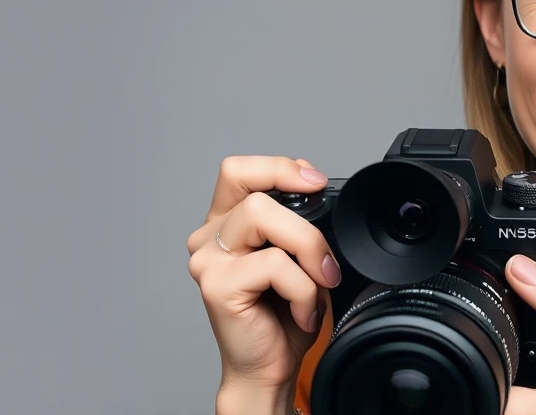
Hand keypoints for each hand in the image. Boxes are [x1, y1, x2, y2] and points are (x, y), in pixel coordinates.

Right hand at [186, 156, 342, 397]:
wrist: (269, 367)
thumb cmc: (282, 316)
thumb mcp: (297, 257)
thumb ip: (296, 222)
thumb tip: (316, 191)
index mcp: (226, 223)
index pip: (238, 171)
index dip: (277, 168)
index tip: (313, 182)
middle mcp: (209, 237)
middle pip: (257, 195)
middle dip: (306, 228)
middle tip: (326, 264)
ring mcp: (208, 261)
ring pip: (263, 218)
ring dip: (307, 252)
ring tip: (318, 285)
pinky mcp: (216, 286)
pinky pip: (274, 265)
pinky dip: (303, 289)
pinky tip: (303, 312)